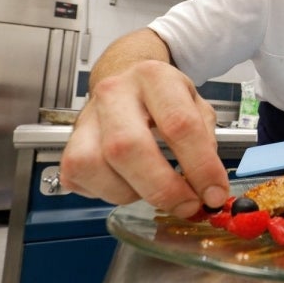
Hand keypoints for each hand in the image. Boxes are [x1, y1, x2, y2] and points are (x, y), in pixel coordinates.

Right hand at [59, 60, 229, 217]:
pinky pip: (80, 179)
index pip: (179, 125)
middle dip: (163, 187)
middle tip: (187, 205)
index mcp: (154, 77)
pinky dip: (107, 192)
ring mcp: (86, 117)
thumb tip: (209, 188)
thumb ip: (206, 142)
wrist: (125, 79)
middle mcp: (115, 93)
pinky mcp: (69, 143)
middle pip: (128, 147)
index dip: (201, 167)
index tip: (214, 194)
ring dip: (132, 192)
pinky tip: (127, 182)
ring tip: (153, 186)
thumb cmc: (164, 98)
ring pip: (97, 167)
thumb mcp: (197, 106)